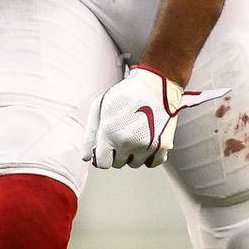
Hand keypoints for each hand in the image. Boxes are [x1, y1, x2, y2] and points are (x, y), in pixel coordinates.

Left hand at [82, 66, 228, 169]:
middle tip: (123, 132)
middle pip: (118, 163)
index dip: (103, 155)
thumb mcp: (99, 108)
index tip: (107, 145)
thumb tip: (86, 159)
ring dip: (133, 154)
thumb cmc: (124, 95)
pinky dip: (149, 156)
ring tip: (136, 132)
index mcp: (109, 133)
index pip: (102, 163)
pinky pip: (152, 163)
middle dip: (117, 152)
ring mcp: (146, 145)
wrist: (156, 85)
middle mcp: (127, 142)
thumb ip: (90, 135)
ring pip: (134, 163)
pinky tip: (147, 140)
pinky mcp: (163, 146)